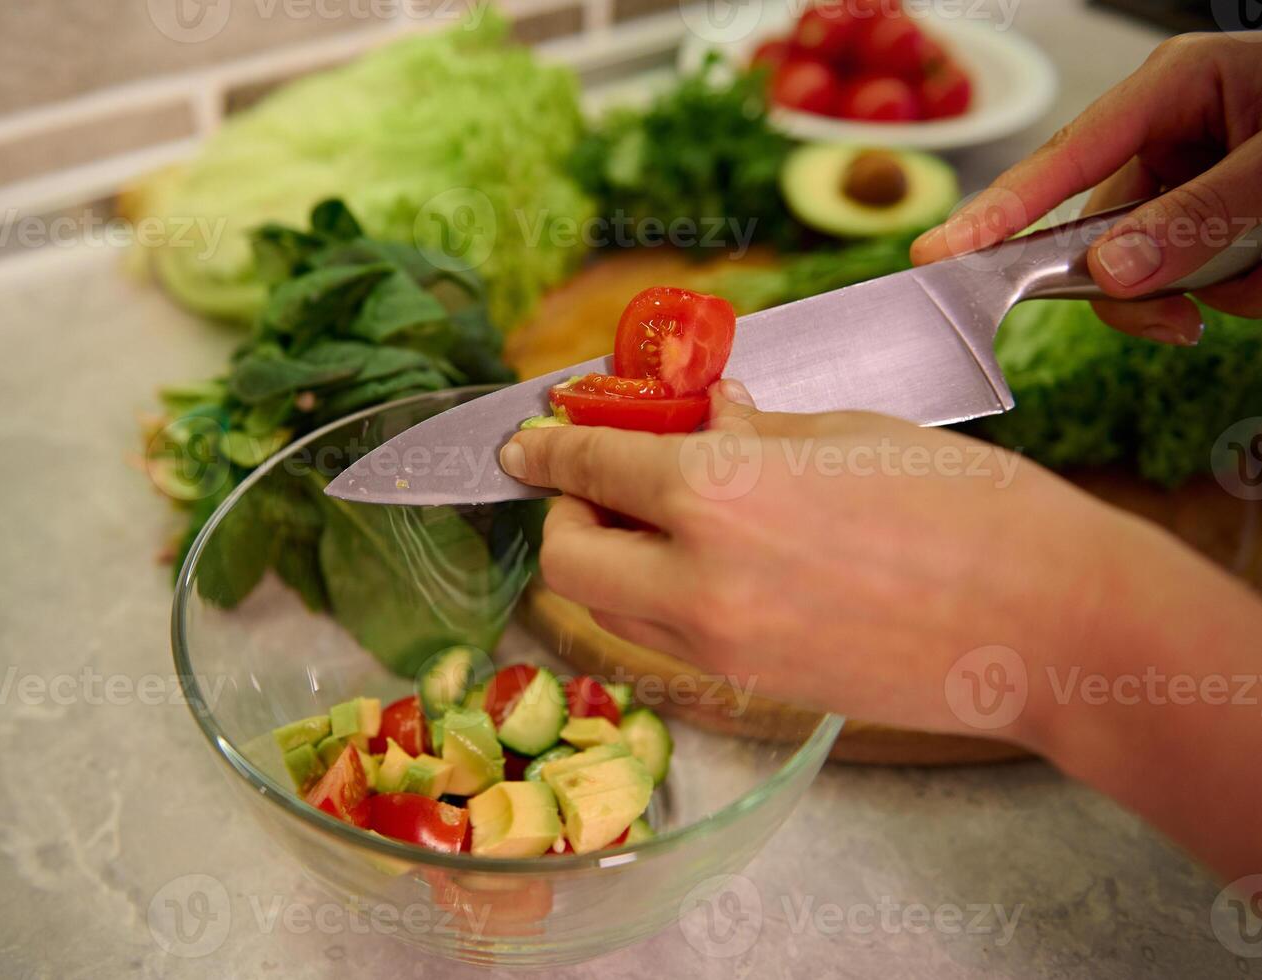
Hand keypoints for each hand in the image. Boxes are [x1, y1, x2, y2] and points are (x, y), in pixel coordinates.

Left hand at [500, 382, 1113, 742]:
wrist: (1050, 621)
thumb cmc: (967, 504)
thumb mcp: (845, 433)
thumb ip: (747, 430)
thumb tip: (694, 419)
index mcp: (720, 495)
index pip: (590, 465)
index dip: (546, 446)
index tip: (526, 438)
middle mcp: (699, 581)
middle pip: (567, 562)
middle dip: (565, 512)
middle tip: (603, 477)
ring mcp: (722, 648)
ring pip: (609, 609)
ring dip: (609, 557)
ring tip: (661, 513)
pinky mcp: (752, 686)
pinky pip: (668, 638)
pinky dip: (660, 594)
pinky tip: (716, 556)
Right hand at [911, 32, 1261, 345]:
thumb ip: (1200, 218)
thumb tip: (1110, 272)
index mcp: (1173, 88)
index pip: (1065, 157)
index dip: (1000, 211)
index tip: (940, 254)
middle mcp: (1166, 136)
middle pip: (1095, 230)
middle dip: (1141, 281)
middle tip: (1181, 326)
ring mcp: (1184, 184)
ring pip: (1143, 266)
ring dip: (1207, 290)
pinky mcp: (1207, 227)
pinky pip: (1187, 280)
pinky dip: (1234, 293)